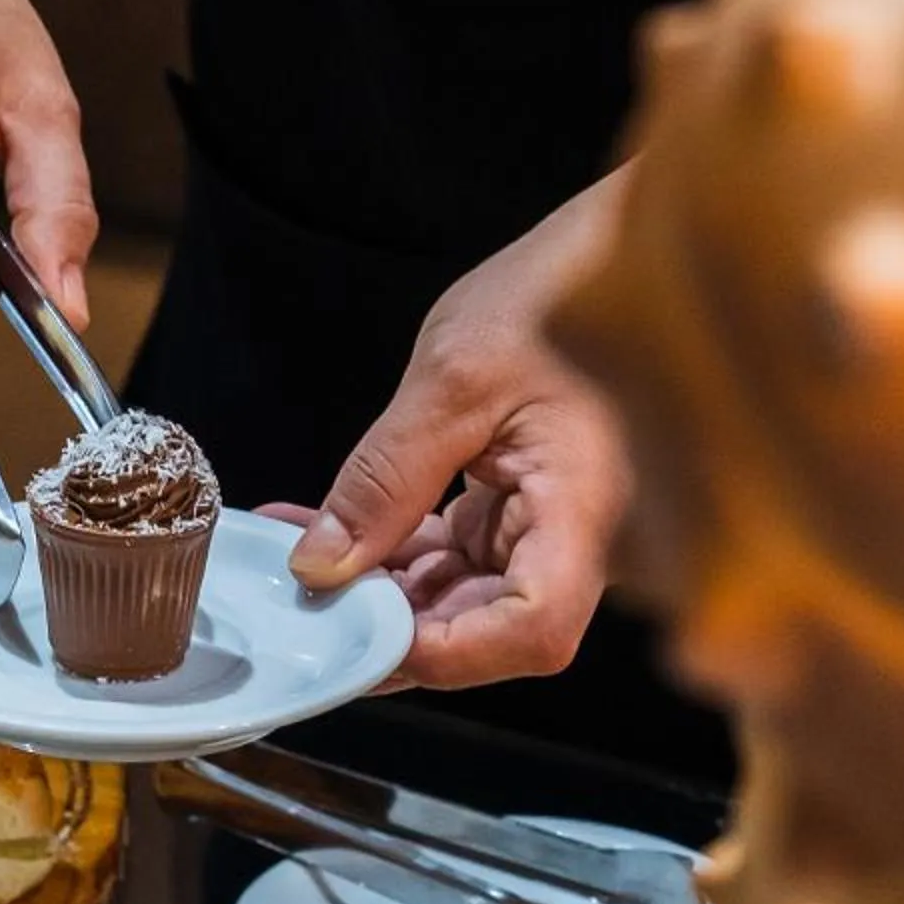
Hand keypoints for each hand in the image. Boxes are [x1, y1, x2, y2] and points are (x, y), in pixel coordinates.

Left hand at [279, 178, 633, 688]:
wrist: (607, 252)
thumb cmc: (561, 292)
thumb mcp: (454, 377)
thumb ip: (385, 480)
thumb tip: (322, 565)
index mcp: (587, 506)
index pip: (532, 629)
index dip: (446, 651)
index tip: (356, 630)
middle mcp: (582, 538)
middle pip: (491, 629)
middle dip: (390, 623)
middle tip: (302, 597)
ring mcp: (552, 530)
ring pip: (463, 599)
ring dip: (377, 587)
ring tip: (296, 547)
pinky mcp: (523, 512)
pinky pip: (456, 556)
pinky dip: (391, 550)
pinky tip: (323, 526)